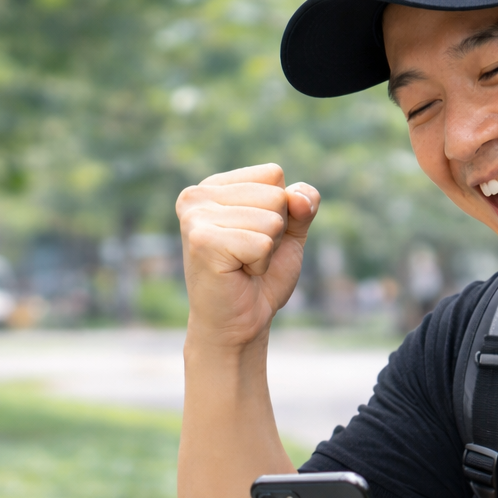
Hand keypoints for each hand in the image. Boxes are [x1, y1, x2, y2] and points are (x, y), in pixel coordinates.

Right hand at [176, 164, 319, 346]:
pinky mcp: (202, 241)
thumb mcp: (290, 233)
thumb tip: (297, 197)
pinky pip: (262, 243)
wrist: (241, 323)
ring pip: (271, 220)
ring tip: (243, 265)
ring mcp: (196, 217)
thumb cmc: (261, 277)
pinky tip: (239, 274)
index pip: (273, 174)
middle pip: (275, 195)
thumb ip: (302, 204)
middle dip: (275, 232)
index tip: (256, 236)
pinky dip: (261, 264)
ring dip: (267, 251)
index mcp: (214, 186)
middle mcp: (197, 195)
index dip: (281, 210)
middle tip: (250, 256)